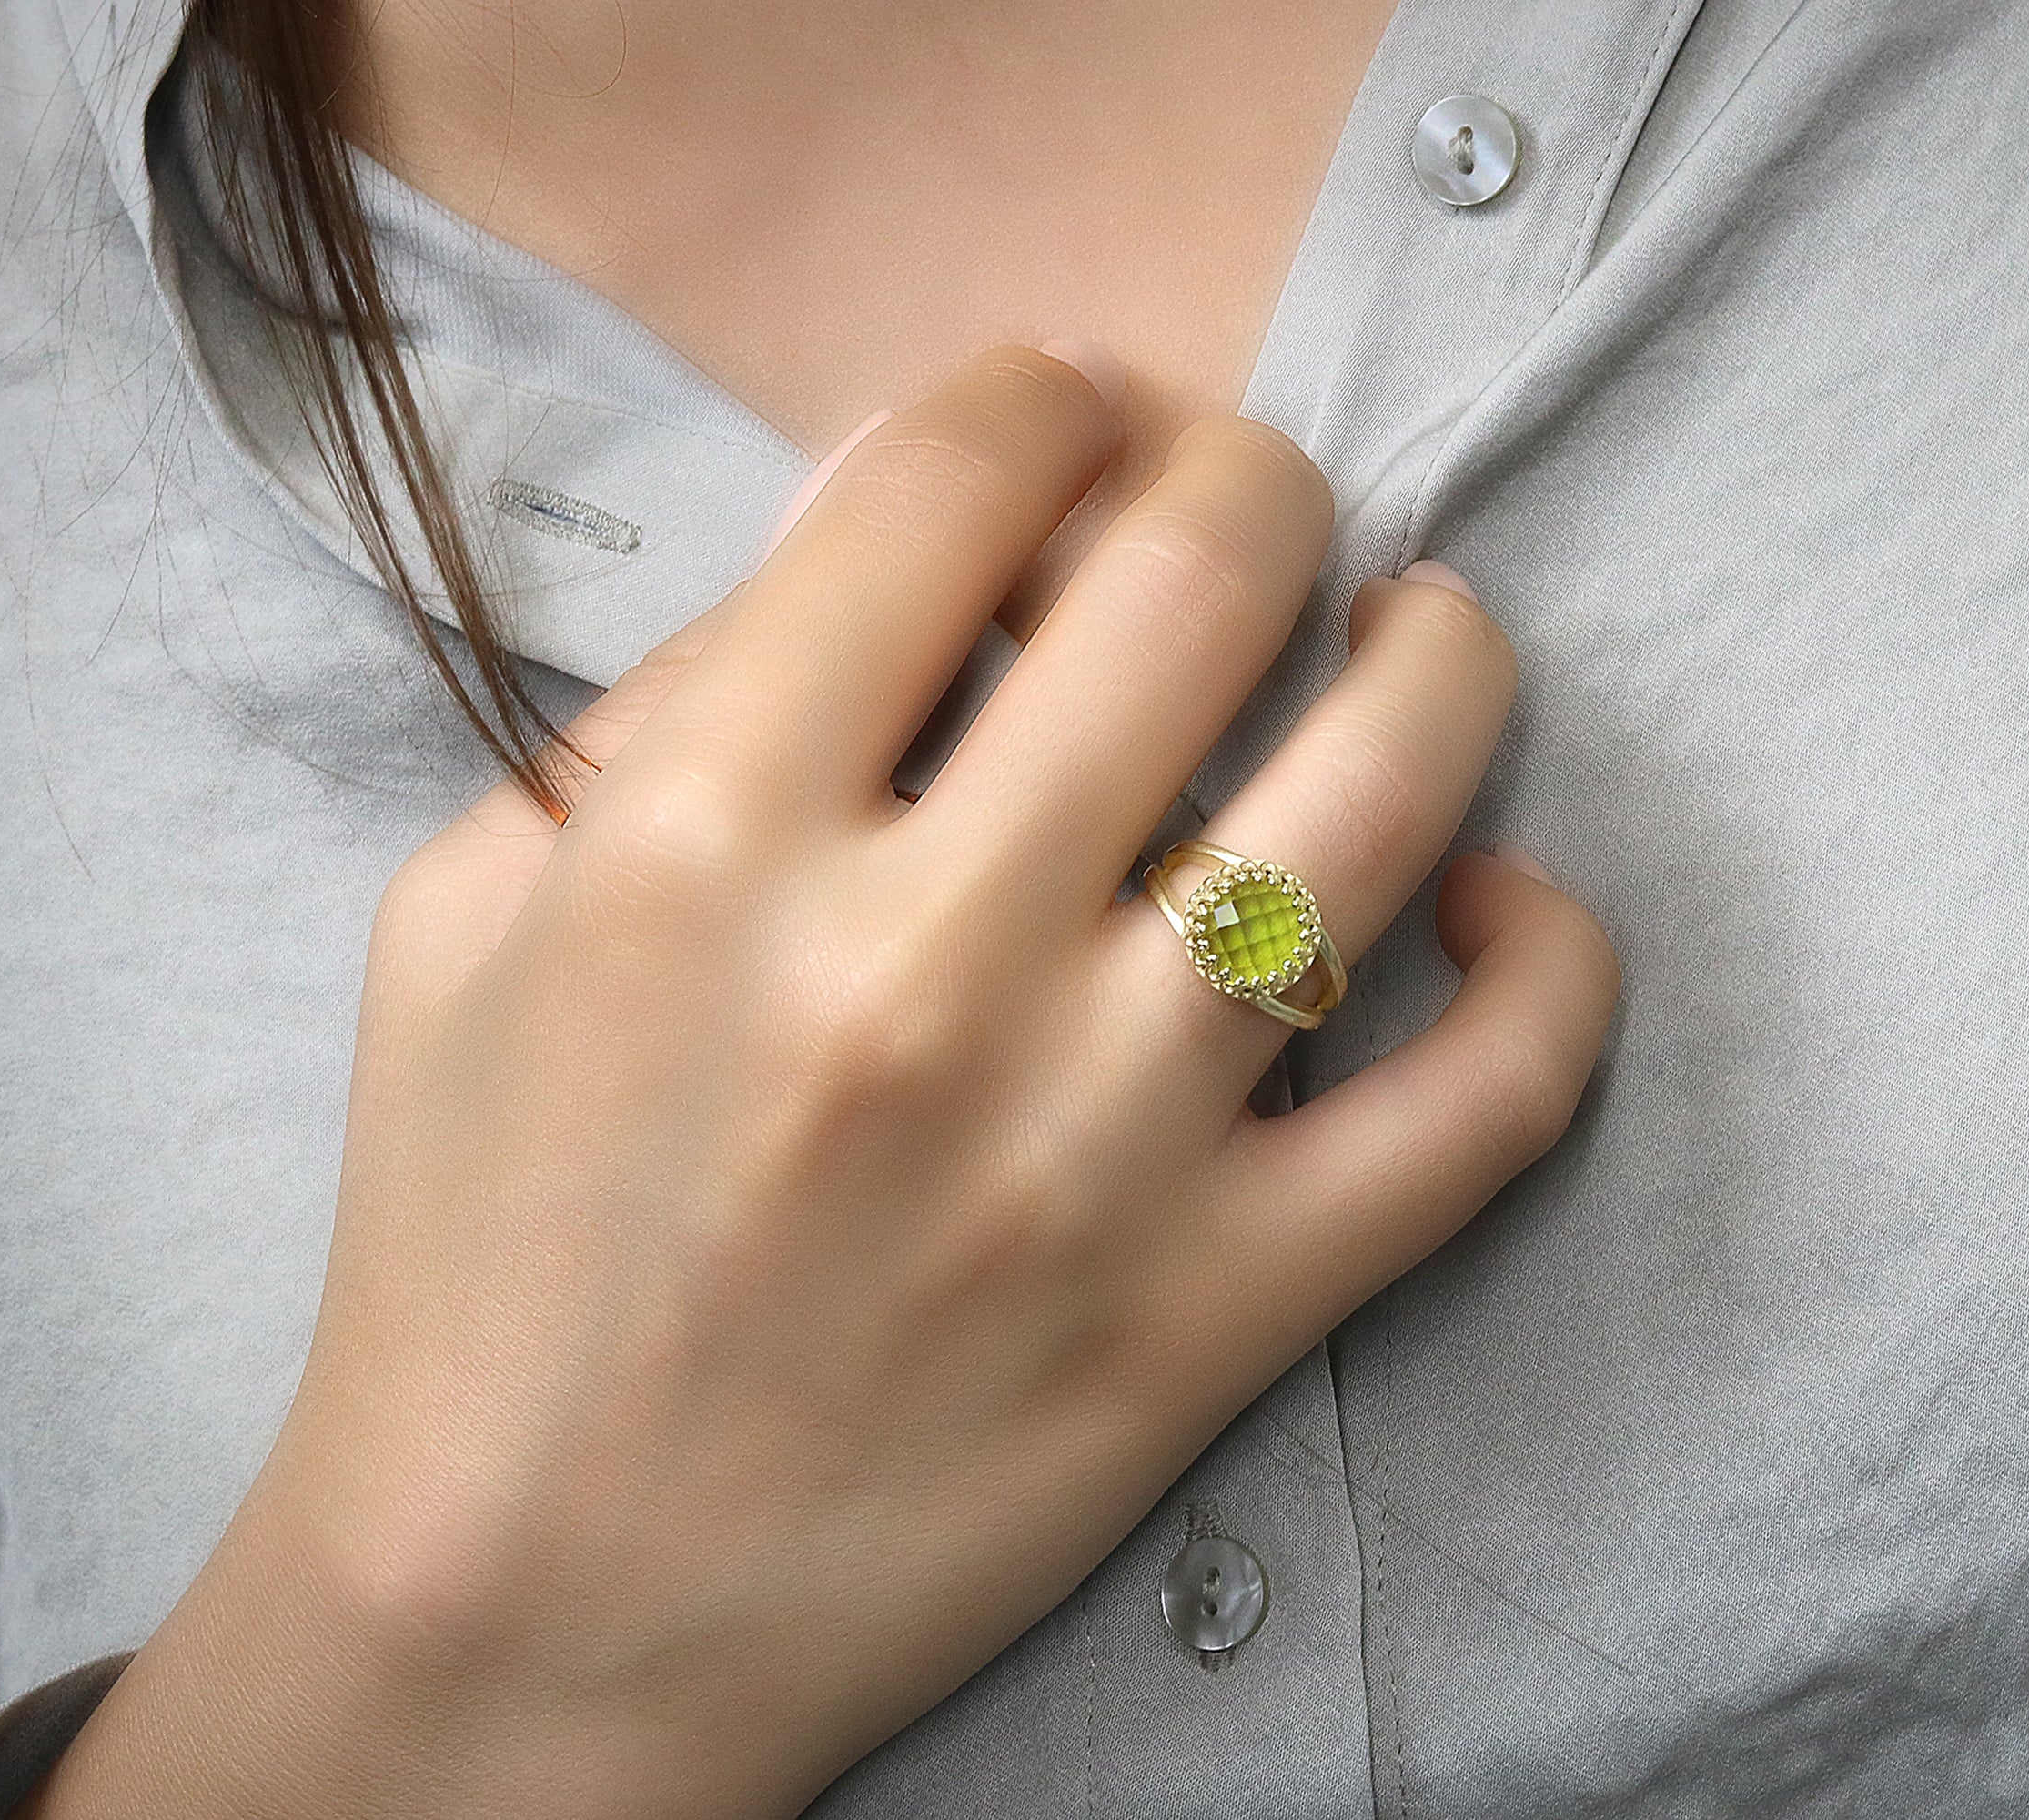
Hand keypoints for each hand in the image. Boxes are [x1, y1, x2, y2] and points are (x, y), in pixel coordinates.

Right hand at [23, 343, 1619, 1819]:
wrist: (529, 1622)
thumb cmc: (479, 1253)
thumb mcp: (473, 919)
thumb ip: (671, 696)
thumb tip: (906, 520)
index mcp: (702, 838)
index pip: (956, 482)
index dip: (1044, 396)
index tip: (1073, 417)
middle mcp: (921, 964)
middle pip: (1198, 575)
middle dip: (1248, 477)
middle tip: (1244, 505)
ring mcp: (1101, 1142)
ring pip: (1390, 786)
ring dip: (1440, 653)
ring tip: (1423, 628)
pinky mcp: (1224, 1304)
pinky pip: (1492, 1095)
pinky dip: (1556, 965)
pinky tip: (1509, 901)